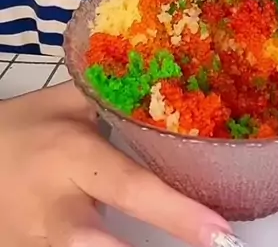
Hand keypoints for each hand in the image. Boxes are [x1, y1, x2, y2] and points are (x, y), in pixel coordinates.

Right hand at [0, 81, 240, 246]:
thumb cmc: (22, 128)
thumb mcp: (66, 104)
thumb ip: (114, 97)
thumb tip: (170, 83)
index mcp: (73, 156)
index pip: (131, 186)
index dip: (176, 211)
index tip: (218, 231)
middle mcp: (57, 206)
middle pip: (97, 246)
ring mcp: (37, 242)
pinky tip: (122, 243)